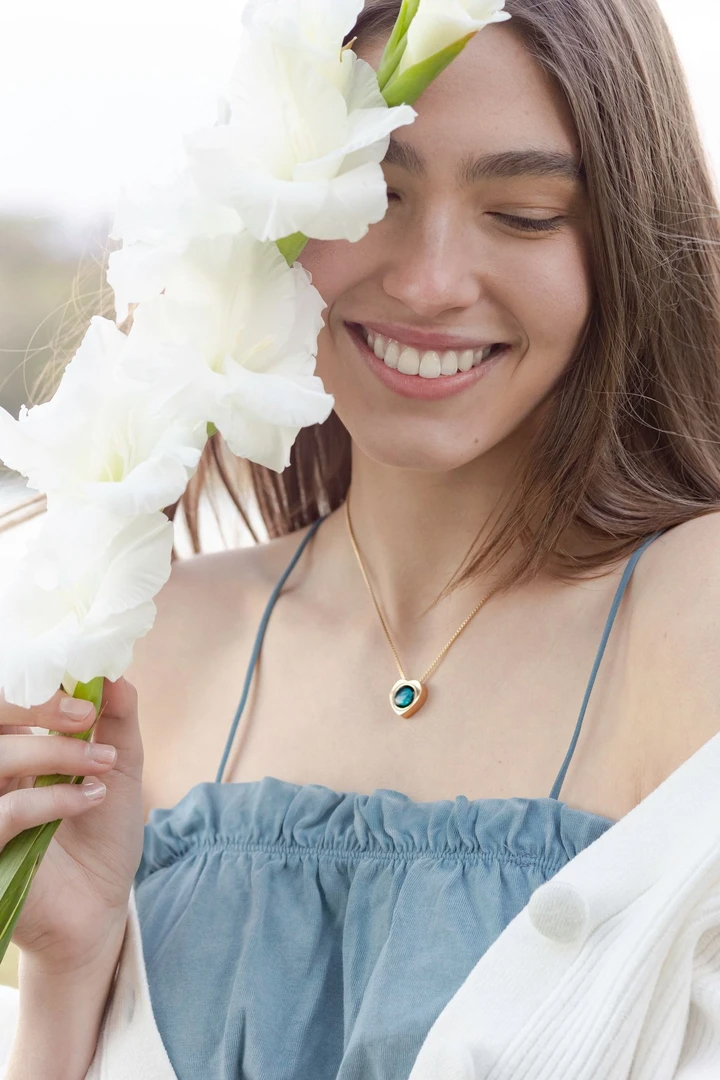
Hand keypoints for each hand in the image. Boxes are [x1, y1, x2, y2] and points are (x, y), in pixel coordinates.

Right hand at [1, 677, 144, 973]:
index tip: (88, 692)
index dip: (38, 689)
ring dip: (56, 753)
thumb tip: (116, 671)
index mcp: (13, 749)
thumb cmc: (102, 835)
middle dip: (35, 707)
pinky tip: (90, 799)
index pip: (6, 702)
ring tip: (102, 764)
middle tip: (84, 715)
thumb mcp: (120, 767)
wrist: (102, 905)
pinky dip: (52, 798)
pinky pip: (5, 813)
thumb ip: (117, 718)